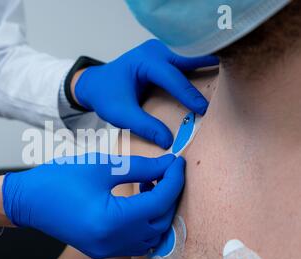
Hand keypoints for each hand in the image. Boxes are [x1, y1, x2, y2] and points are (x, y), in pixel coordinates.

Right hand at [2, 153, 185, 258]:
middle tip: (166, 172)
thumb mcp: (102, 166)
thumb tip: (168, 165)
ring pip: (150, 235)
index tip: (177, 163)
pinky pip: (135, 241)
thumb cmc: (59, 179)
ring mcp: (106, 250)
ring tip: (150, 185)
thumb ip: (141, 167)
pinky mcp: (101, 250)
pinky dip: (143, 223)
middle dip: (169, 196)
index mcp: (111, 221)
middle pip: (158, 222)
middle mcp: (111, 242)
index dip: (173, 180)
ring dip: (157, 211)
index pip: (158, 202)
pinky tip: (137, 201)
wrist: (28, 200)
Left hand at [73, 39, 218, 148]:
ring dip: (204, 67)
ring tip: (228, 76)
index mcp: (144, 61)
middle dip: (206, 70)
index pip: (172, 77)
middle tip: (229, 82)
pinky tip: (212, 76)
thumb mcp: (120, 114)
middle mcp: (155, 51)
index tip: (204, 109)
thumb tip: (168, 141)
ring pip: (188, 59)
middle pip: (187, 60)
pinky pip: (183, 63)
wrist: (95, 84)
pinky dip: (196, 69)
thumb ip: (143, 126)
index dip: (189, 94)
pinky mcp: (164, 58)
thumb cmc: (105, 95)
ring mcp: (160, 52)